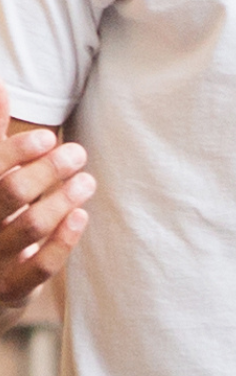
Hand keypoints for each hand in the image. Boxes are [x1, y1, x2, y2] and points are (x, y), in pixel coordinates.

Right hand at [0, 121, 90, 319]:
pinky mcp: (10, 288)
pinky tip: (82, 215)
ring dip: (63, 200)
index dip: (18, 150)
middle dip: (47, 171)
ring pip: (29, 226)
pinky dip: (63, 240)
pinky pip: (40, 266)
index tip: (48, 137)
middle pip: (11, 193)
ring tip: (87, 180)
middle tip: (78, 153)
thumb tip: (2, 87)